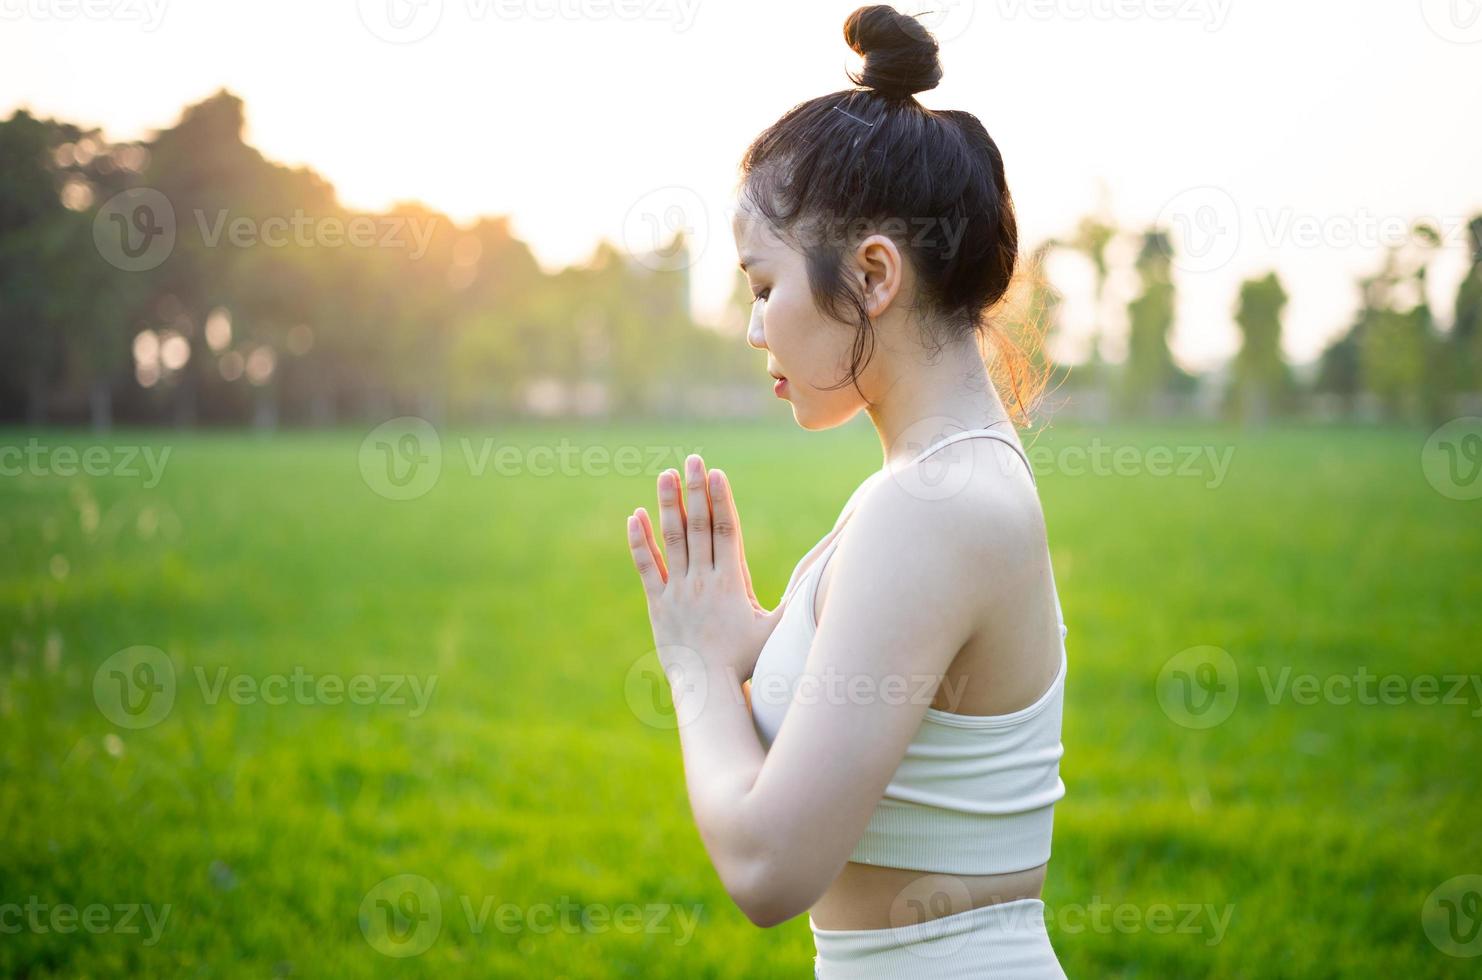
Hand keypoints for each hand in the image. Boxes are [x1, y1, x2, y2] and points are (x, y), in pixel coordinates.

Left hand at [626, 454, 782, 682]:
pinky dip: (639, 541)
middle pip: (698, 526)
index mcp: (731, 583)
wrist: (707, 688)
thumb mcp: (780, 625)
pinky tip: (635, 516)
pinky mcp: (658, 603)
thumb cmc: (749, 660)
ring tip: (665, 475)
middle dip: (696, 489)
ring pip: (671, 539)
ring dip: (667, 504)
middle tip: (692, 459)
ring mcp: (677, 590)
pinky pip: (646, 566)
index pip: (725, 531)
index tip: (716, 473)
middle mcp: (702, 581)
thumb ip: (801, 593)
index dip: (720, 499)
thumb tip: (830, 570)